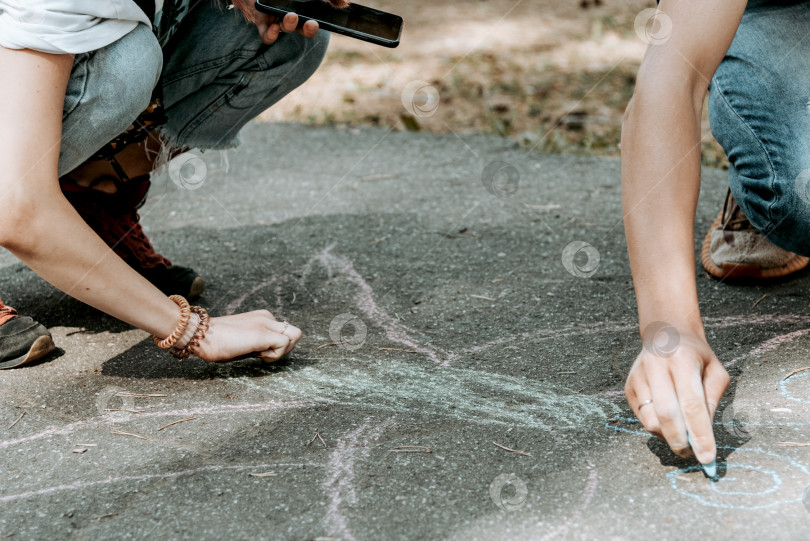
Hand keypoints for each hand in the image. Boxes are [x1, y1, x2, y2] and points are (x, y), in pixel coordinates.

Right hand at [192, 310, 301, 362]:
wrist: (200, 335)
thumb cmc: (216, 342)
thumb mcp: (242, 340)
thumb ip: (257, 343)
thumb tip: (267, 352)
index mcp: (262, 317)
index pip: (284, 332)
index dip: (277, 346)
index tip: (259, 351)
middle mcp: (267, 317)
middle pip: (294, 333)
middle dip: (284, 349)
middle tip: (263, 354)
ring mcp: (265, 324)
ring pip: (294, 336)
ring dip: (280, 351)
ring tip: (258, 353)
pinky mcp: (262, 334)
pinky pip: (284, 344)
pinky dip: (274, 356)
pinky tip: (256, 355)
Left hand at [232, 0, 331, 43]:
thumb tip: (343, 5)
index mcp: (302, 11)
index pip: (312, 23)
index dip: (316, 26)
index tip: (316, 22)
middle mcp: (290, 17)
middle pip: (303, 29)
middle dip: (309, 30)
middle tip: (312, 24)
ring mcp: (275, 19)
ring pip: (285, 29)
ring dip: (290, 25)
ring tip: (291, 16)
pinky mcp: (260, 19)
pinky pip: (267, 36)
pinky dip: (271, 35)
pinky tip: (274, 27)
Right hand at [624, 329, 729, 463]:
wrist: (665, 335)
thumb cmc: (696, 357)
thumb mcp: (716, 372)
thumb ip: (712, 401)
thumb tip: (703, 434)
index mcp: (682, 360)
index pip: (691, 404)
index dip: (700, 434)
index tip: (708, 458)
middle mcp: (655, 366)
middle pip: (666, 415)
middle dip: (681, 441)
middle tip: (692, 454)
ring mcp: (638, 377)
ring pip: (651, 420)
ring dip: (668, 437)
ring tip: (682, 435)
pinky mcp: (629, 387)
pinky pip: (642, 418)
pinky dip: (658, 428)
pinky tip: (669, 422)